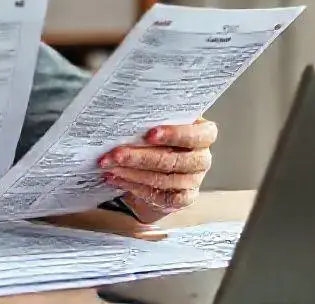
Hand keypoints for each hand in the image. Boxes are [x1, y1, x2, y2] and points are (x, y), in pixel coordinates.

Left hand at [99, 118, 216, 222]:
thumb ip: (152, 119)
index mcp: (204, 134)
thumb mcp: (159, 123)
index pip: (198, 135)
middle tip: (116, 154)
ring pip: (164, 180)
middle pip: (174, 160)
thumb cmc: (159, 137)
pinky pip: (160, 197)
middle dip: (141, 157)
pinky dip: (135, 188)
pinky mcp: (183, 198)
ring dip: (132, 174)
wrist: (157, 164)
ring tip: (110, 167)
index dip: (175, 134)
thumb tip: (126, 116)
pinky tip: (117, 179)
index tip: (149, 134)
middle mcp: (202, 158)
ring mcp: (194, 180)